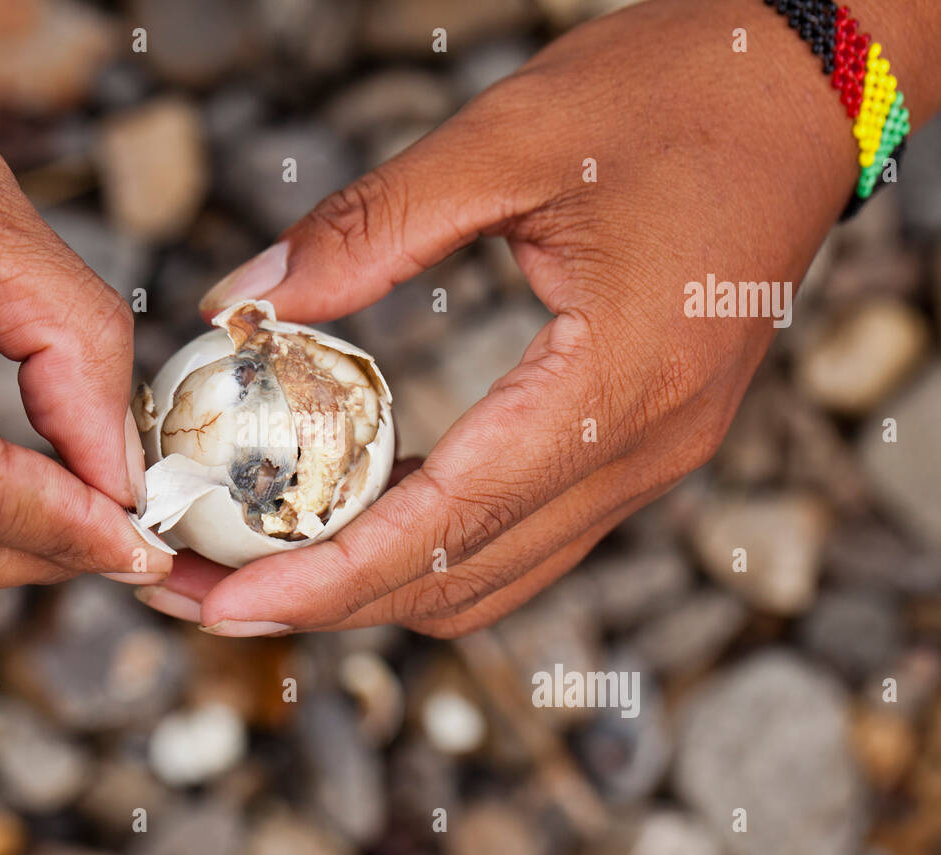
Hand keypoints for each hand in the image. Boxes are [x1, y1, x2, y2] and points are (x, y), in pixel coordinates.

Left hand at [142, 0, 939, 636]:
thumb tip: (243, 302)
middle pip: (465, 577)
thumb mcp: (509, 140)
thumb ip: (368, 228)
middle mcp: (645, 449)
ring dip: (380, 585)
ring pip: (498, 575)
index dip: (330, 577)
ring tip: (269, 563)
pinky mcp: (646, 442)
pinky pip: (528, 535)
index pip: (450, 525)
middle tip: (211, 589)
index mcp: (617, 385)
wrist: (804, 93)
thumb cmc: (676, 96)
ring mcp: (654, 457)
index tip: (229, 601)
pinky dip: (437, 547)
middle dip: (330, 599)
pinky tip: (366, 515)